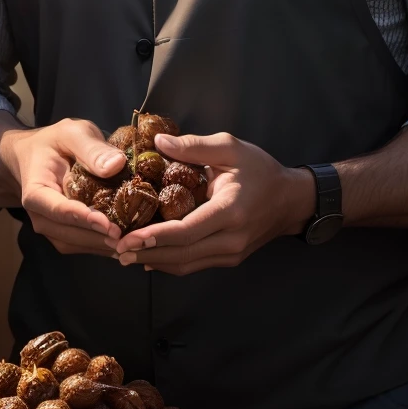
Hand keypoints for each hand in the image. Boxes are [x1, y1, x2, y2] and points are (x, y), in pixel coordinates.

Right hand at [5, 118, 126, 256]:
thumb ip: (91, 148)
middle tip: (130, 239)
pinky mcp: (63, 233)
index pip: (58, 209)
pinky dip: (103, 245)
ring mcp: (51, 227)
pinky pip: (82, 245)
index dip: (84, 218)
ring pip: (76, 244)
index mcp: (36, 191)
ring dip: (103, 246)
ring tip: (133, 242)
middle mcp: (39, 215)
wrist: (36, 155)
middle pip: (68, 233)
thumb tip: (116, 166)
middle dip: (98, 238)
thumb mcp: (72, 133)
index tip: (109, 225)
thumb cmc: (54, 143)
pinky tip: (127, 241)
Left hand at [115, 132, 314, 275]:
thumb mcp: (231, 147)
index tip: (128, 238)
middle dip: (147, 254)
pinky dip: (169, 261)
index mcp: (231, 210)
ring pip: (186, 265)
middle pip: (182, 255)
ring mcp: (231, 253)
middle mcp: (231, 238)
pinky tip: (147, 257)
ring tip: (125, 255)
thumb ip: (194, 146)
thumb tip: (158, 143)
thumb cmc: (260, 170)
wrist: (291, 200)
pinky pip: (194, 264)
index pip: (187, 231)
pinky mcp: (228, 258)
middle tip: (116, 250)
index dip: (155, 237)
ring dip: (154, 261)